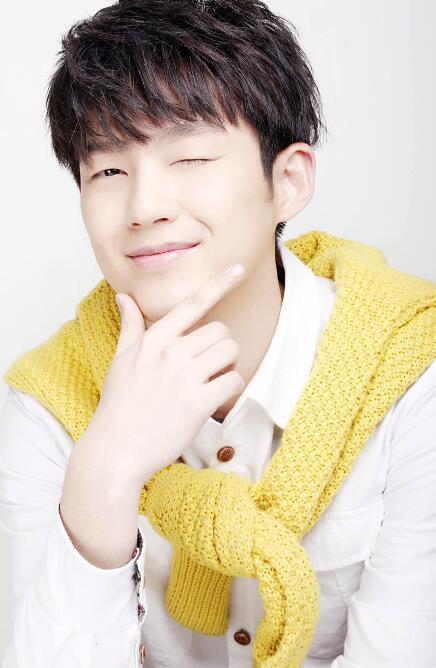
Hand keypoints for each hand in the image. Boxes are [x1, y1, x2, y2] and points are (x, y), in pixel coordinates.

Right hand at [84, 264, 245, 487]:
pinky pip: (234, 381)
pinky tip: (215, 401)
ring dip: (228, 367)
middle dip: (220, 348)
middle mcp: (170, 353)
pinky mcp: (198, 403)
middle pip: (221, 331)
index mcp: (153, 339)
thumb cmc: (119, 405)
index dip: (219, 283)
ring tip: (209, 383)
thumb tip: (123, 296)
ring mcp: (184, 377)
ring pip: (231, 353)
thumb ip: (130, 327)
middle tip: (205, 369)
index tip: (238, 268)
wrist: (116, 450)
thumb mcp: (121, 360)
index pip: (192, 304)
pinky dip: (231, 391)